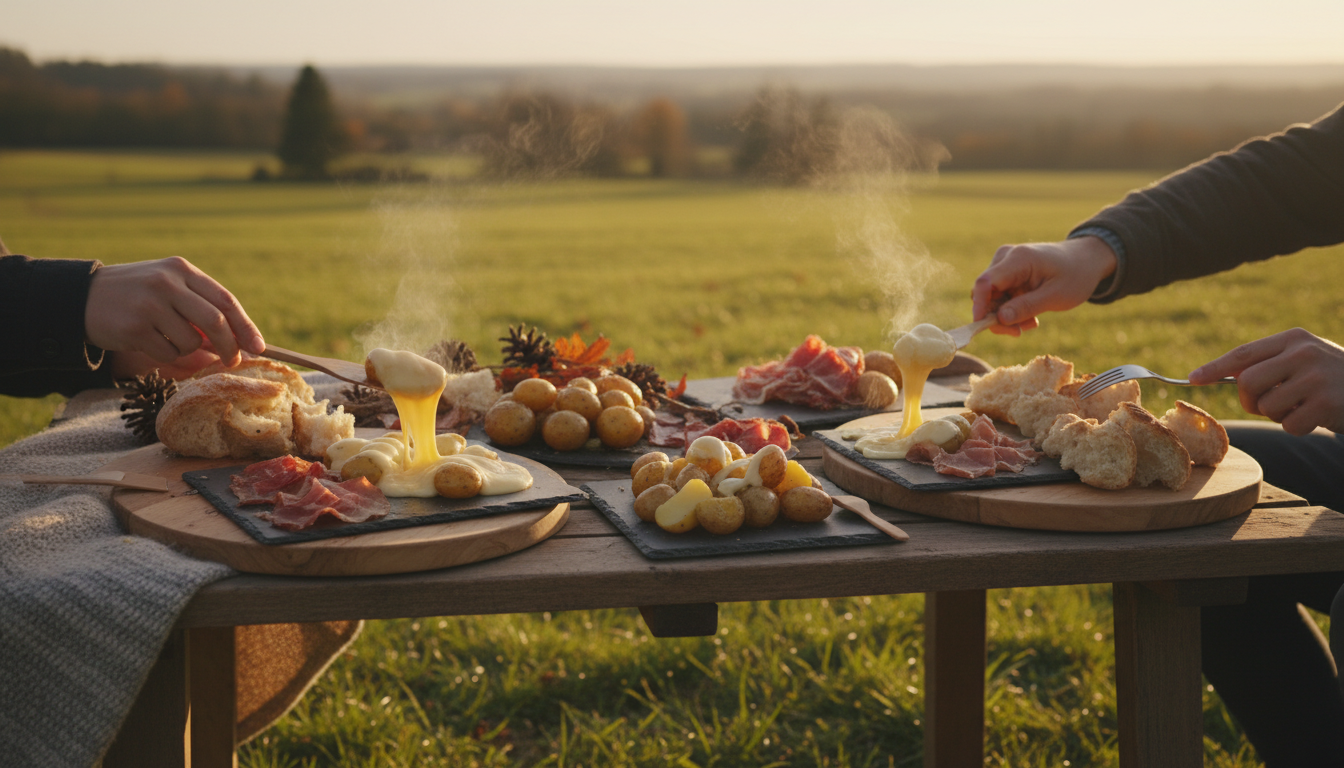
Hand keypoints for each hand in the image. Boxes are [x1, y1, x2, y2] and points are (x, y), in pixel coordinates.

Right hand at [85, 257, 264, 372]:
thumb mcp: (169, 288)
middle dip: (230, 347)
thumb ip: (201, 307)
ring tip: (168, 338)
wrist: (81, 297)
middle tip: (232, 361)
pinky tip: (149, 342)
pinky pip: (168, 353)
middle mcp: (167, 283)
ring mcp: (150, 305)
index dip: (245, 326)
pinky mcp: (134, 327)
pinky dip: (167, 355)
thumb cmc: (137, 295)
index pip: (225, 300)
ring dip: (188, 350)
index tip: (259, 347)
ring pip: (192, 342)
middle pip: (216, 323)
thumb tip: (239, 342)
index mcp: (181, 270)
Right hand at [970, 237, 1117, 335]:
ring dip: (1007, 316)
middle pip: (985, 293)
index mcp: (1018, 259)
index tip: (982, 327)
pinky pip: (999, 296)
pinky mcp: (1007, 272)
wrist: (1086, 260)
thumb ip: (1026, 307)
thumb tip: (999, 319)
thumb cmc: (1076, 275)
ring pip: (991, 298)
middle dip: (998, 317)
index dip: (979, 306)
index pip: (986, 282)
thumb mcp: (1056, 296)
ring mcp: (1005, 264)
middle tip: (1020, 332)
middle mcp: (1006, 258)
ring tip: (1031, 323)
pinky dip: (1011, 310)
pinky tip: (1030, 316)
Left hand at [1190, 329, 1343, 434]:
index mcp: (1294, 339)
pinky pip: (1289, 425)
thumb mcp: (1304, 358)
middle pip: (1247, 382)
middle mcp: (1304, 353)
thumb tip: (1224, 376)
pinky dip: (1297, 427)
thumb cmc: (1332, 376)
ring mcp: (1316, 378)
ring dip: (1278, 415)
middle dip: (1249, 399)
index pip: (1243, 353)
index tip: (1192, 380)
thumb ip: (1270, 363)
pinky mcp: (1326, 404)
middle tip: (1265, 404)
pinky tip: (1316, 417)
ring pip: (1267, 406)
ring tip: (1301, 406)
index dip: (1214, 367)